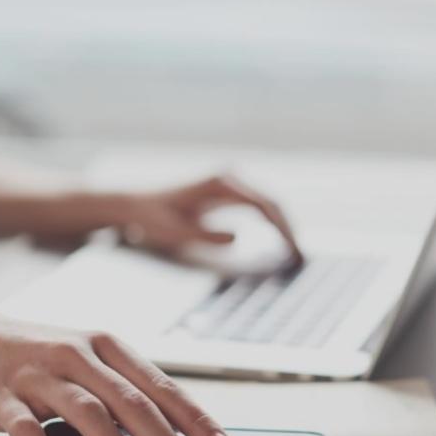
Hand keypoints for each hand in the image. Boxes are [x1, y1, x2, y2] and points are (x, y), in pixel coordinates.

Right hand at [0, 309, 232, 435]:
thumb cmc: (31, 353)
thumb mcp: (83, 358)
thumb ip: (120, 390)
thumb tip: (169, 433)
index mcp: (104, 346)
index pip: (160, 385)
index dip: (195, 418)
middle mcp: (77, 356)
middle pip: (133, 403)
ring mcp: (39, 375)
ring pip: (90, 414)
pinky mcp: (2, 396)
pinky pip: (29, 432)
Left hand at [119, 175, 301, 261]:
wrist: (135, 204)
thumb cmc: (153, 218)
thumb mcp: (176, 232)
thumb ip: (206, 235)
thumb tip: (237, 237)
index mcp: (220, 184)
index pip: (263, 204)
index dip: (282, 228)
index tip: (291, 249)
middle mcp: (229, 178)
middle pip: (272, 202)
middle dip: (288, 229)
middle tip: (300, 257)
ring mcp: (229, 183)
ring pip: (268, 204)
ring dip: (283, 227)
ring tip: (294, 254)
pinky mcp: (227, 192)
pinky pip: (258, 207)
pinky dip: (271, 224)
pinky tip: (279, 242)